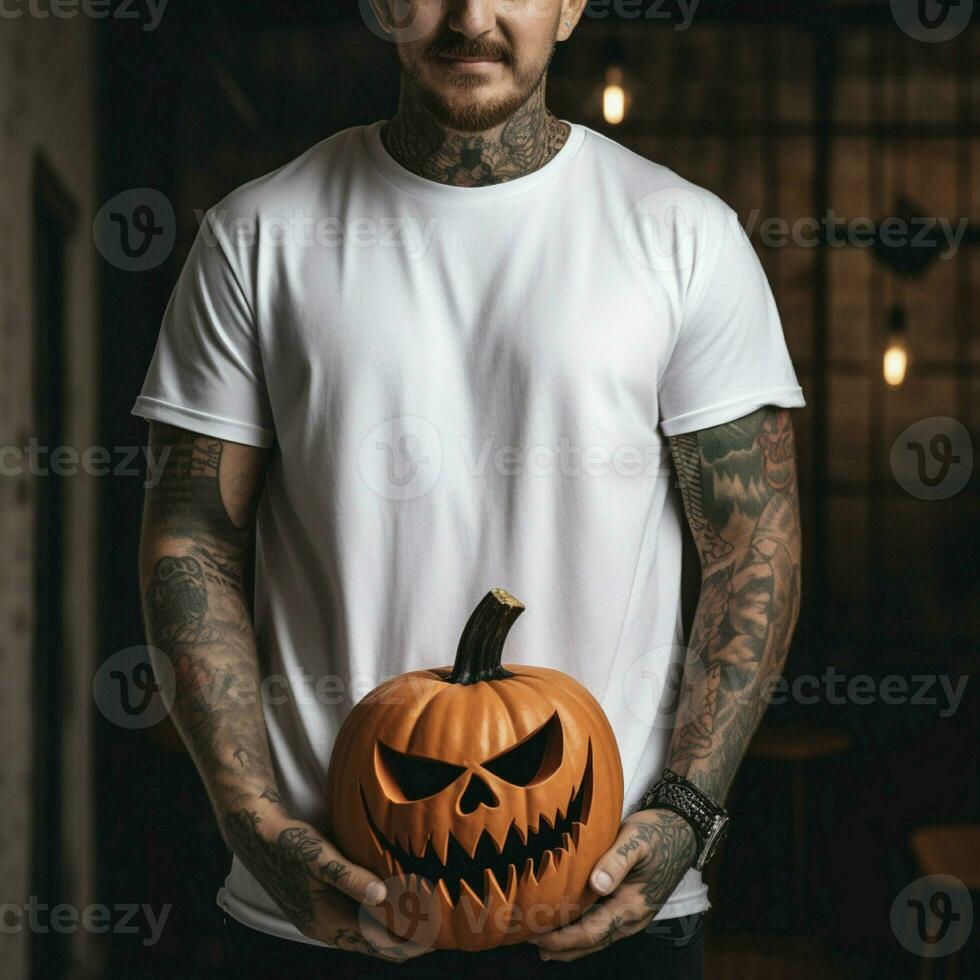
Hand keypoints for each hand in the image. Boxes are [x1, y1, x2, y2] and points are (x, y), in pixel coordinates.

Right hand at [221, 791, 433, 961]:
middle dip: (408, 938)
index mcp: (327, 924)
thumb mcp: (319, 857)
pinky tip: (395, 895)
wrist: (254, 833)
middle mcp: (327, 928)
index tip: (440, 938)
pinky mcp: (323, 902)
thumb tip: (382, 896)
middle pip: (377, 944)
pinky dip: (380, 912)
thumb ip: (349, 878)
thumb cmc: (288, 843)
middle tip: (442, 925)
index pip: (379, 947)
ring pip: (369, 931)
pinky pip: (359, 916)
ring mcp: (324, 916)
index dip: (410, 945)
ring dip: (394, 925)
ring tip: (426, 912)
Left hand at [527, 808, 696, 961]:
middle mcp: (632, 918)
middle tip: (526, 938)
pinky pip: (601, 927)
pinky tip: (565, 928)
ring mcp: (632, 915)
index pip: (591, 933)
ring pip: (596, 939)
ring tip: (539, 943)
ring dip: (568, 944)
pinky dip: (580, 933)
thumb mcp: (637, 840)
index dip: (561, 939)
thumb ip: (617, 861)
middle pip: (591, 943)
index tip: (535, 934)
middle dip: (559, 946)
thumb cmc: (657, 832)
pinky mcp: (628, 906)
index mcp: (632, 906)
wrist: (682, 830)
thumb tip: (597, 885)